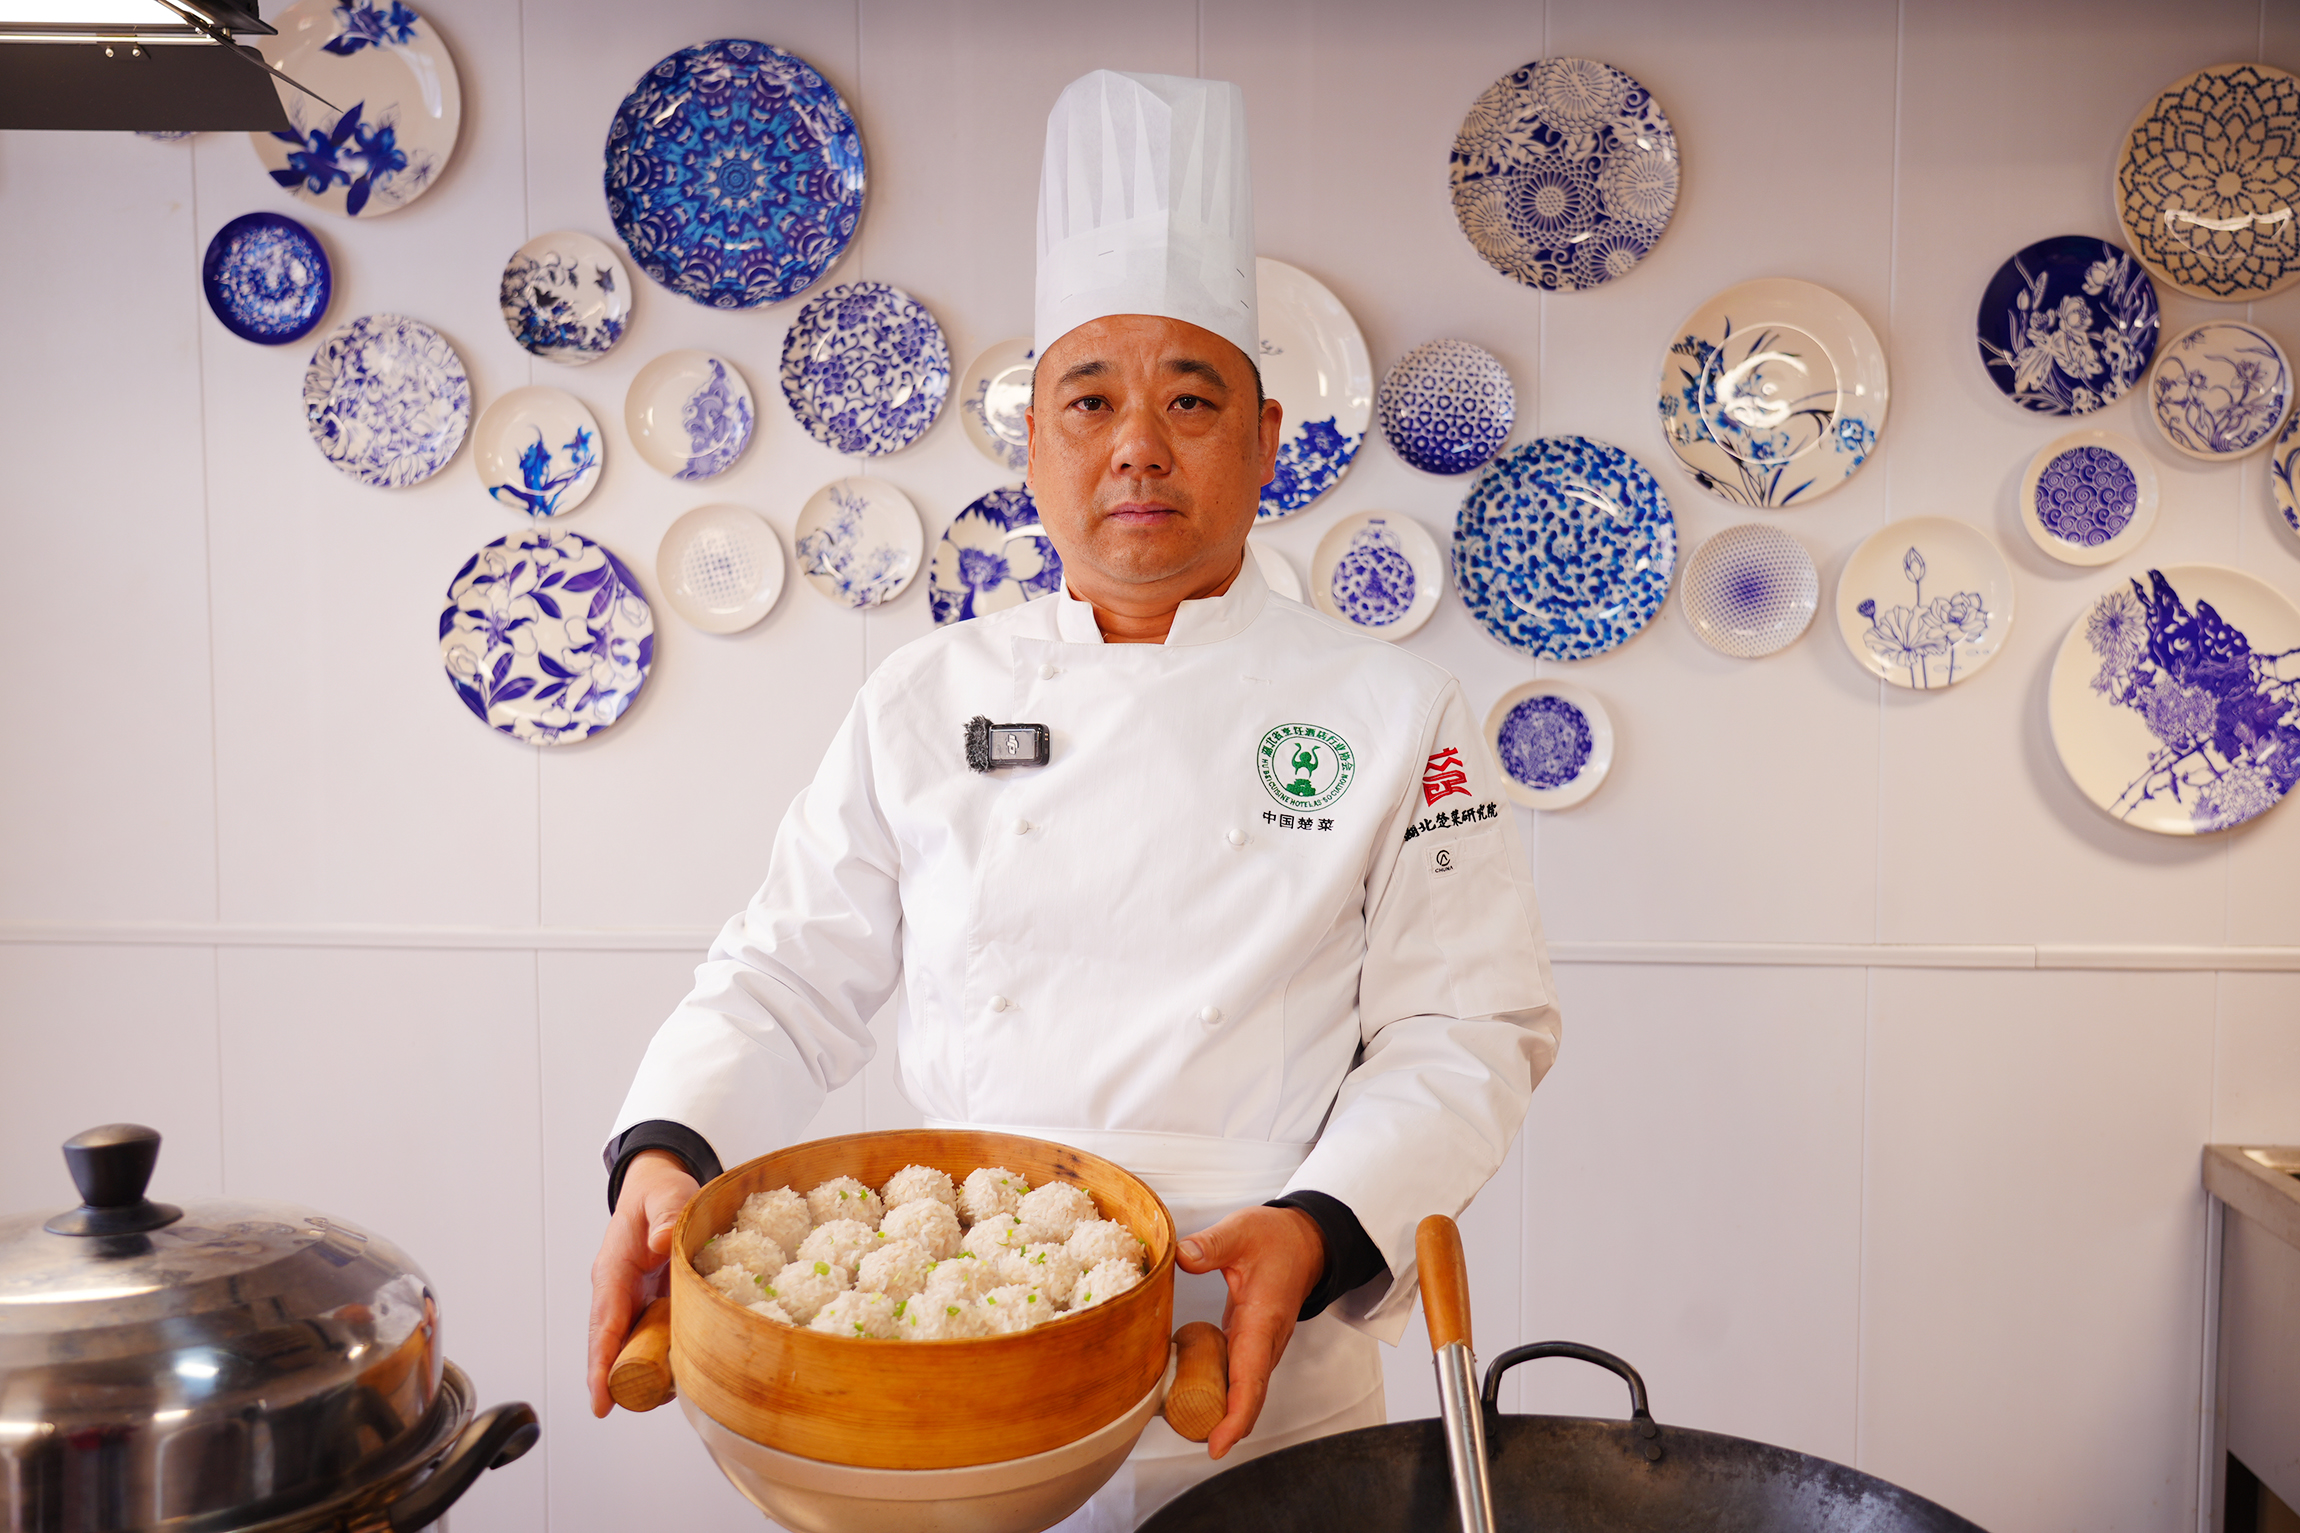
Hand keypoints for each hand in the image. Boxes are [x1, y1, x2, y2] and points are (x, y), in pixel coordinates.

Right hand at [586, 1150, 698, 1416]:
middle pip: (610, 1344)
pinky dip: (659, 1354)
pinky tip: (679, 1371)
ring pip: (629, 1344)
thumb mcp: (667, 1194)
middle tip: (633, 1408)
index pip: (604, 1323)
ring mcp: (631, 1298)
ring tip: (663, 1396)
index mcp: (614, 1268)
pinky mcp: (648, 1301)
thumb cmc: (659, 1190)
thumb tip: (662, 1243)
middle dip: (615, 1379)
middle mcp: (617, 1289)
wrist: (657, 1184)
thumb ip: (666, 1215)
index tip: (601, 1401)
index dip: (601, 1364)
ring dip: (640, 1371)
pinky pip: (649, 1333)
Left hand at [1174, 1206, 1326, 1458]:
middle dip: (1223, 1426)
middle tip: (1188, 1440)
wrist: (1308, 1241)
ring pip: (1245, 1390)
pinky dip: (1221, 1391)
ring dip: (1221, 1411)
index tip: (1216, 1445)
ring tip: (1184, 1424)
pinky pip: (1240, 1376)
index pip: (1251, 1379)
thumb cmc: (1278, 1238)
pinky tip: (1194, 1393)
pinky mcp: (1254, 1342)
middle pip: (1249, 1397)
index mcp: (1263, 1320)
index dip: (1234, 1416)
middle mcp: (1267, 1341)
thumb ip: (1211, 1244)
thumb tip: (1183, 1257)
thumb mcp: (1242, 1231)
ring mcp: (1262, 1345)